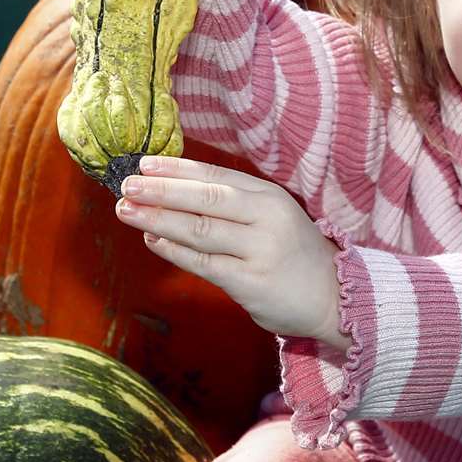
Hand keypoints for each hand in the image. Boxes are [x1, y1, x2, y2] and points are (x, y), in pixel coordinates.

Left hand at [114, 156, 350, 349]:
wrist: (334, 297)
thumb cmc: (295, 255)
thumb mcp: (274, 217)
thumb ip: (234, 205)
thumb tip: (174, 191)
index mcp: (270, 196)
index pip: (216, 176)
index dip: (177, 169)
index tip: (144, 164)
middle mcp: (267, 217)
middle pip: (205, 198)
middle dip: (161, 190)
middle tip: (127, 185)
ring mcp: (259, 249)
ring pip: (199, 229)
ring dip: (158, 218)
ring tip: (127, 210)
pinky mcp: (250, 282)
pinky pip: (203, 263)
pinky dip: (174, 250)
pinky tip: (152, 240)